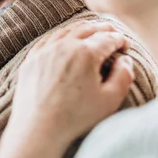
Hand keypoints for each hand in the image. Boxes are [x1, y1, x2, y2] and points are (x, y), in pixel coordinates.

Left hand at [0, 21, 134, 157]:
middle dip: (103, 29)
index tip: (125, 46)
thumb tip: (125, 59)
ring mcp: (45, 50)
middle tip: (112, 34)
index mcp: (86, 53)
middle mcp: (64, 45)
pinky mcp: (31, 59)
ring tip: (92, 32)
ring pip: (67, 31)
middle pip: (88, 29)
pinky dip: (62, 36)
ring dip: (82, 29)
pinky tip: (65, 40)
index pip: (108, 38)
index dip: (120, 40)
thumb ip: (123, 75)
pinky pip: (49, 39)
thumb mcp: (110, 100)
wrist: (38, 129)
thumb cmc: (76, 118)